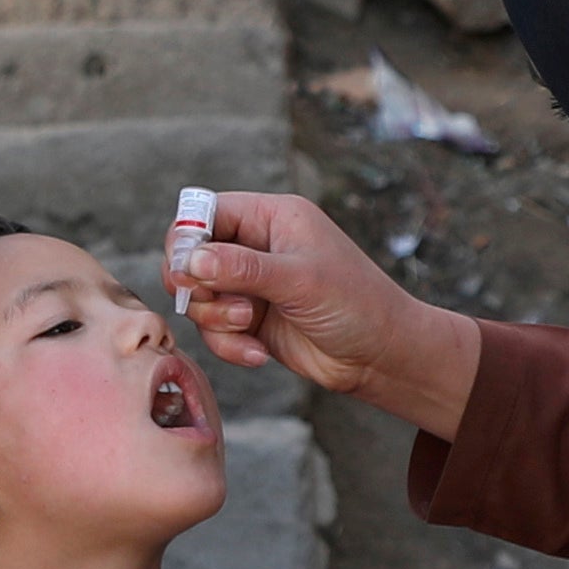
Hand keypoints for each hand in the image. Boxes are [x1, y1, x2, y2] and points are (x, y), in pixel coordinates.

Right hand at [172, 192, 482, 436]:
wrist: (381, 356)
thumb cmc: (355, 304)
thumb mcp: (300, 280)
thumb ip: (243, 268)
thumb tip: (191, 260)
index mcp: (272, 217)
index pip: (207, 212)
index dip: (188, 239)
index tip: (188, 272)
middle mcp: (257, 246)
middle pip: (191, 255)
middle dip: (197, 285)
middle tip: (217, 301)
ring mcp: (252, 284)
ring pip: (198, 296)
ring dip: (215, 318)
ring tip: (249, 326)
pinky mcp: (251, 320)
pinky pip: (215, 329)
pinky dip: (228, 344)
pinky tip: (258, 354)